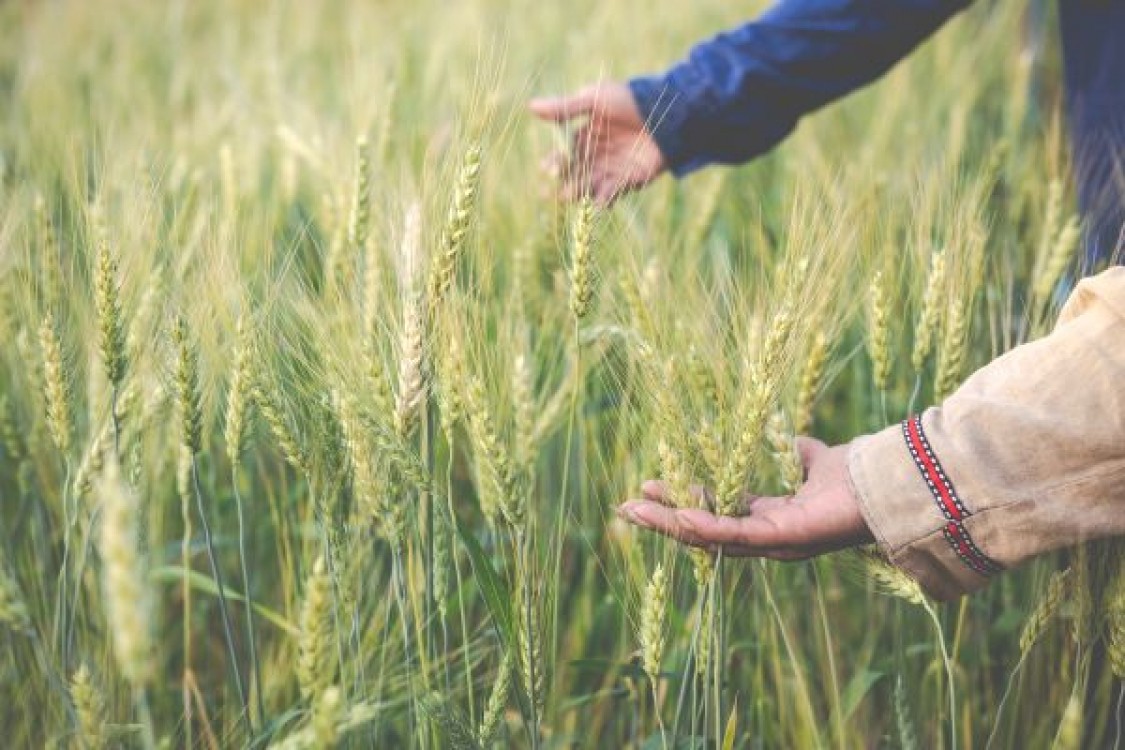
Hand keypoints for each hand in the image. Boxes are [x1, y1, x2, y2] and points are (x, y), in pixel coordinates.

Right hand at [529, 82, 666, 203]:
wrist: (668, 110)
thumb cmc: (630, 100)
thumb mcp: (595, 101)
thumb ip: (565, 108)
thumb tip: (530, 106)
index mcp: (585, 138)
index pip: (563, 155)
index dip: (554, 163)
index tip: (548, 169)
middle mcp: (596, 157)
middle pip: (574, 176)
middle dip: (562, 184)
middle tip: (550, 194)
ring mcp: (612, 170)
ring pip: (590, 187)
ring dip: (579, 193)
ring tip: (571, 195)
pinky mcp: (630, 180)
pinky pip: (613, 193)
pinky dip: (605, 198)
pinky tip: (598, 200)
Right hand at [617, 438, 873, 559]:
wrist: (889, 479)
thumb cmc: (858, 472)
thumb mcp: (813, 457)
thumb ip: (795, 452)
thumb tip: (782, 438)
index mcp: (773, 517)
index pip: (718, 512)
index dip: (683, 501)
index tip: (651, 486)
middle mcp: (769, 537)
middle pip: (705, 530)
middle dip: (663, 519)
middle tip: (625, 508)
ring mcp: (774, 541)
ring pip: (711, 535)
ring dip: (670, 524)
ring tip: (634, 511)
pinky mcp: (784, 538)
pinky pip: (736, 533)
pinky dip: (705, 526)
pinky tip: (678, 515)